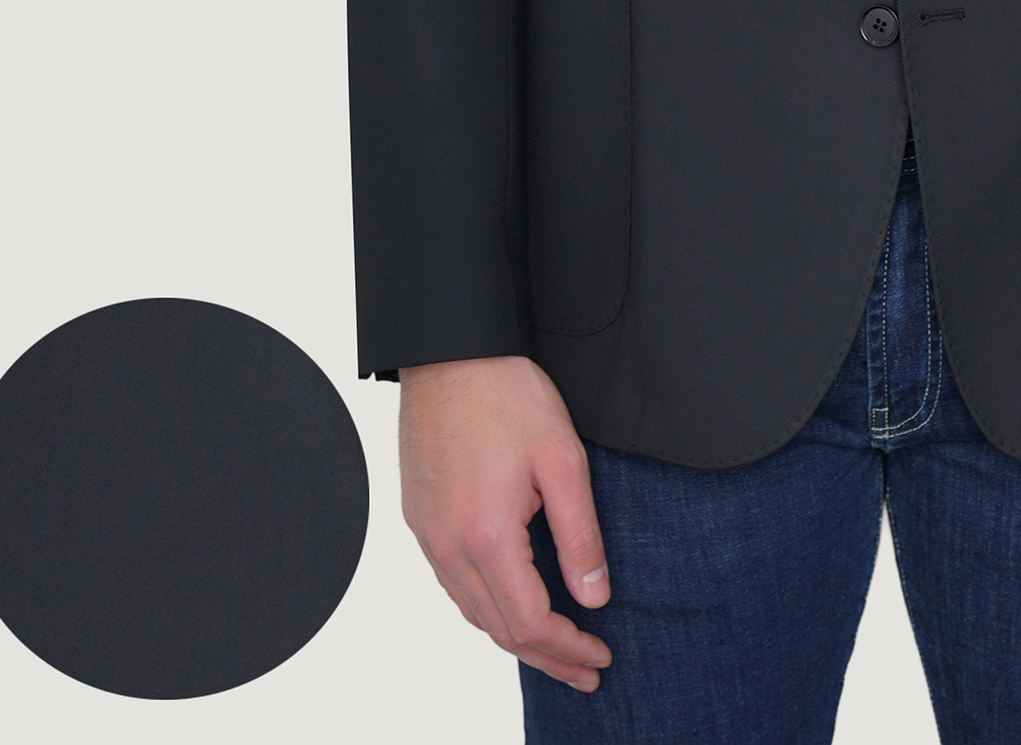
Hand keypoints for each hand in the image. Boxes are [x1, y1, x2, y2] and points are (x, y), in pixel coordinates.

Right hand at [398, 353, 612, 693]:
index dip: (568, 647)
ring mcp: (427, 534)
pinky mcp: (419, 518)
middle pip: (497, 629)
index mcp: (487, 535)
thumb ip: (580, 534)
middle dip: (545, 656)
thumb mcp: (563, 459)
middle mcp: (448, 545)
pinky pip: (451, 583)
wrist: (450, 350)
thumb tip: (594, 595)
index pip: (530, 622)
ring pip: (470, 611)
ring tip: (553, 648)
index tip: (601, 654)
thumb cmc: (506, 393)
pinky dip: (484, 605)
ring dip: (513, 637)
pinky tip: (508, 603)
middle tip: (585, 669)